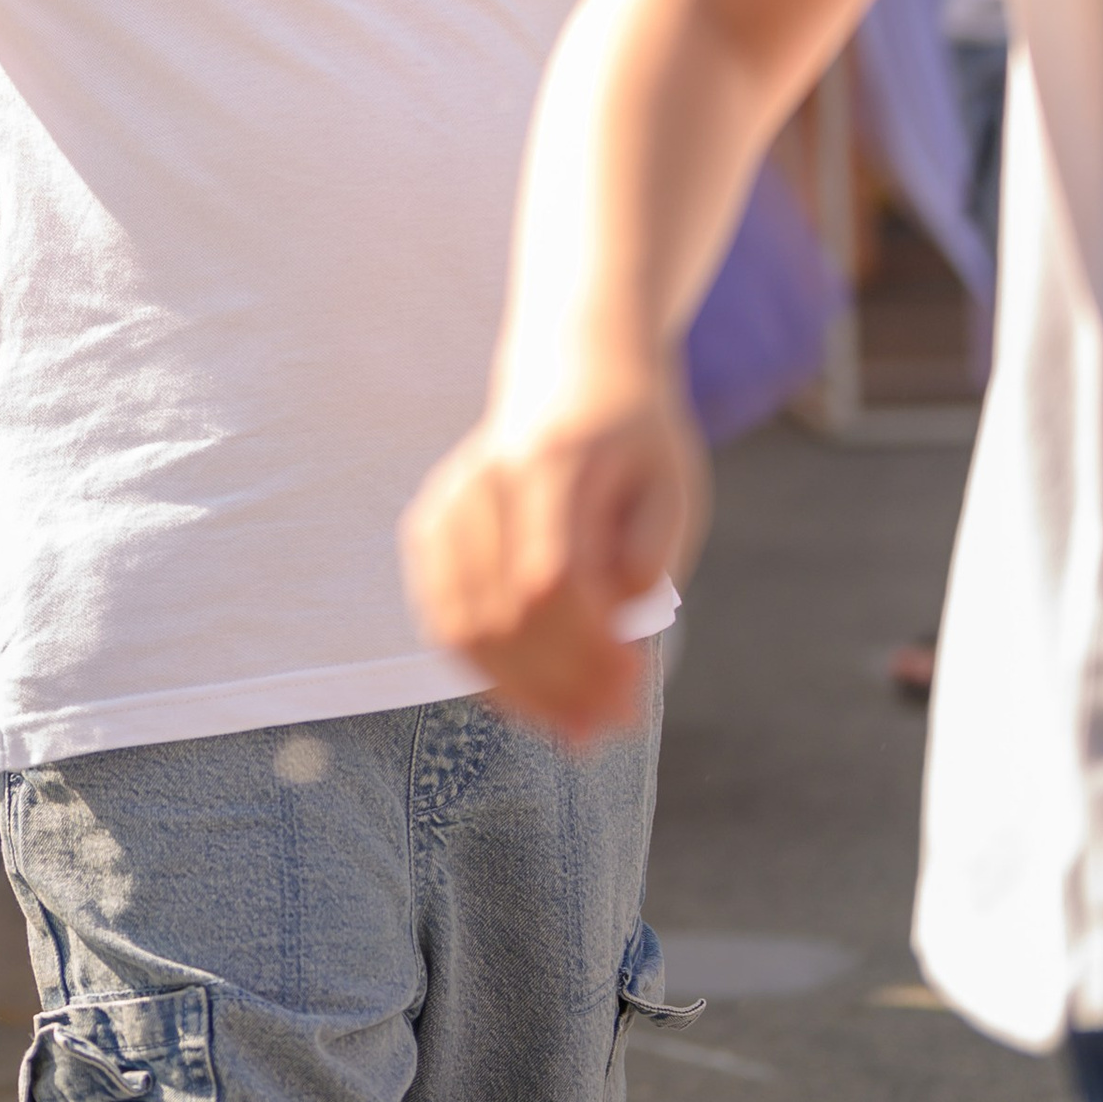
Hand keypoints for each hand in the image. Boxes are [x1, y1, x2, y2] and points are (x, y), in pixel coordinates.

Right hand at [399, 379, 706, 741]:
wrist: (573, 372)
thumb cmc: (636, 438)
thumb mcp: (672, 483)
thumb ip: (647, 555)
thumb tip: (612, 630)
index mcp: (552, 461)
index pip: (550, 577)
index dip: (586, 649)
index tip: (633, 690)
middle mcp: (485, 480)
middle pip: (502, 610)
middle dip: (558, 684)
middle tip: (612, 725)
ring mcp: (448, 502)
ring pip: (462, 624)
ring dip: (521, 692)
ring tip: (577, 729)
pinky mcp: (430, 526)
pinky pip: (442, 618)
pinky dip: (483, 672)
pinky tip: (528, 704)